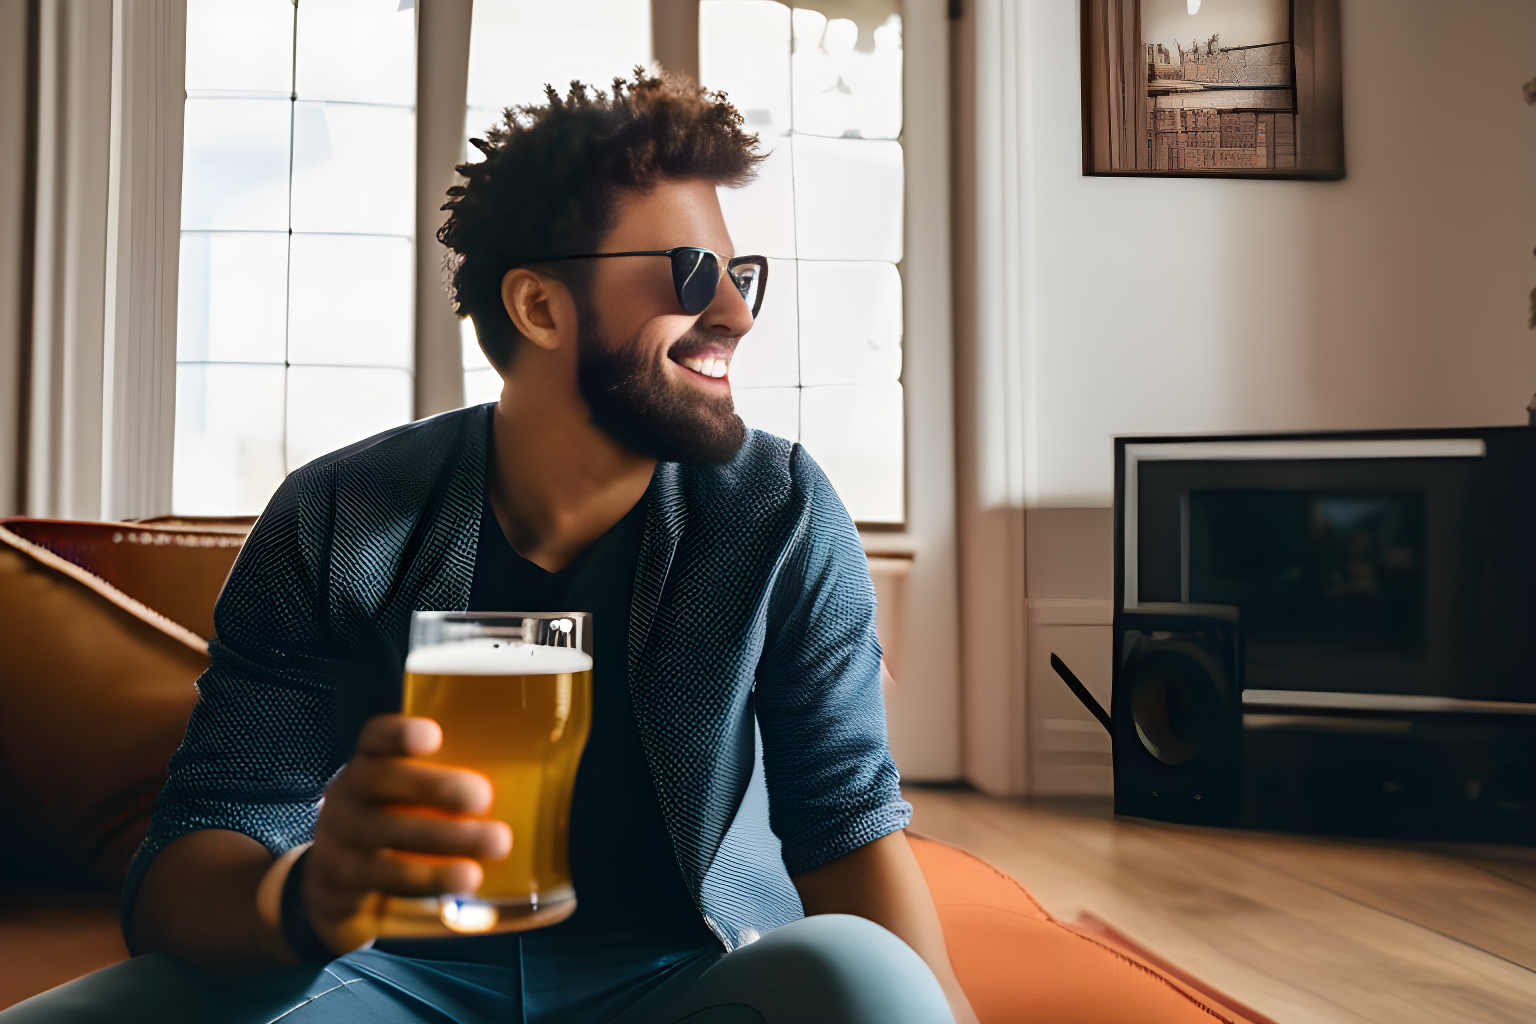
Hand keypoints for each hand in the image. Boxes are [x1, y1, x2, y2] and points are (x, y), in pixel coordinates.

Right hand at [302, 714, 511, 954]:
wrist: (328, 892)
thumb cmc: (388, 830)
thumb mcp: (400, 800)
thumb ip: (443, 787)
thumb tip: (532, 777)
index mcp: (366, 767)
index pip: (374, 738)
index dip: (399, 734)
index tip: (434, 734)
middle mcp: (346, 800)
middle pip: (378, 782)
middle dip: (434, 787)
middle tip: (483, 797)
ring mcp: (339, 846)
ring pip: (384, 840)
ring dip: (439, 847)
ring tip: (488, 853)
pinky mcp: (346, 889)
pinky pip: (384, 886)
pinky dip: (427, 883)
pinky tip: (463, 884)